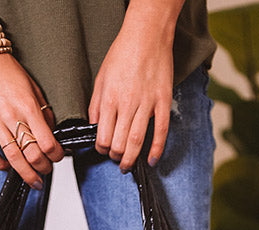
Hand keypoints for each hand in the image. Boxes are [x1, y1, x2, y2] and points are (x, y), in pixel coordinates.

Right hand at [0, 53, 63, 188]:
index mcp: (28, 106)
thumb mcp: (32, 86)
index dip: (55, 155)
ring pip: (13, 158)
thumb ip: (43, 110)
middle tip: (46, 171)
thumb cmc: (6, 70)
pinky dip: (0, 165)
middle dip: (43, 168)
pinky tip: (7, 168)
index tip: (58, 157)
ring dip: (26, 174)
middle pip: (32, 154)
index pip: (47, 141)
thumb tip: (51, 131)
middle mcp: (12, 116)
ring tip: (33, 181)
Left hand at [88, 1, 180, 171]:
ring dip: (132, 158)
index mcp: (110, 99)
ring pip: (137, 141)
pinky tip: (152, 160)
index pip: (103, 137)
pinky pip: (161, 131)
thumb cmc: (123, 53)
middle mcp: (128, 103)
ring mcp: (147, 103)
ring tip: (128, 165)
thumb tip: (94, 127)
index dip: (102, 149)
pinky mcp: (163, 101)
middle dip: (116, 157)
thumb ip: (96, 105)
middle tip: (117, 159)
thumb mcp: (101, 78)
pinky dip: (157, 149)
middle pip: (119, 143)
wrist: (147, 35)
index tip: (104, 149)